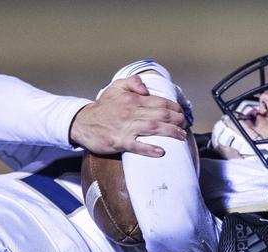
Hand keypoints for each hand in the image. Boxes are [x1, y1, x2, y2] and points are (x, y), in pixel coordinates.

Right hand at [69, 74, 187, 156]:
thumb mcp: (116, 87)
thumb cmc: (102, 107)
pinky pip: (137, 146)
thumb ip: (133, 82)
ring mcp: (126, 128)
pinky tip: (161, 151)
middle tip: (185, 125)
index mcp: (133, 99)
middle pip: (161, 115)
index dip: (174, 107)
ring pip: (154, 128)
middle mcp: (131, 112)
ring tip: (181, 136)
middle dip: (177, 119)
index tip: (182, 113)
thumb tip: (147, 88)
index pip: (159, 101)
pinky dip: (150, 149)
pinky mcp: (119, 142)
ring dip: (170, 132)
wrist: (82, 122)